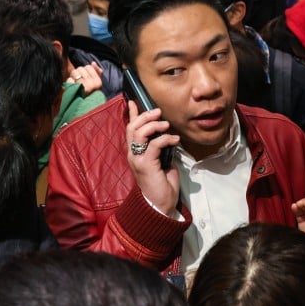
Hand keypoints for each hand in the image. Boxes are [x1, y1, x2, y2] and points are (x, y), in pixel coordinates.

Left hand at [67, 62, 103, 94]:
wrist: (84, 109)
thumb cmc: (90, 95)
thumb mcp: (97, 85)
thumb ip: (97, 73)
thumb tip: (93, 63)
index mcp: (98, 82)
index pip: (89, 67)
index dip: (85, 71)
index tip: (85, 78)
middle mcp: (91, 84)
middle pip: (80, 68)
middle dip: (78, 73)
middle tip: (79, 81)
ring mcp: (82, 87)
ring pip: (74, 72)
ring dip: (73, 77)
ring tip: (76, 84)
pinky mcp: (73, 89)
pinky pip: (69, 80)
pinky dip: (69, 83)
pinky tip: (72, 88)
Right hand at [126, 100, 179, 215]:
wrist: (161, 205)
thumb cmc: (162, 185)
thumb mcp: (162, 161)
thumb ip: (160, 149)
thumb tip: (167, 136)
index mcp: (135, 153)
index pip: (130, 129)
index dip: (131, 114)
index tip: (132, 100)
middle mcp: (133, 155)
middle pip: (132, 127)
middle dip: (144, 116)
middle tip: (158, 112)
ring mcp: (137, 160)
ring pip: (139, 133)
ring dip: (153, 125)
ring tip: (166, 124)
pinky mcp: (146, 165)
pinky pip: (154, 144)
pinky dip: (166, 139)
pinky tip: (175, 140)